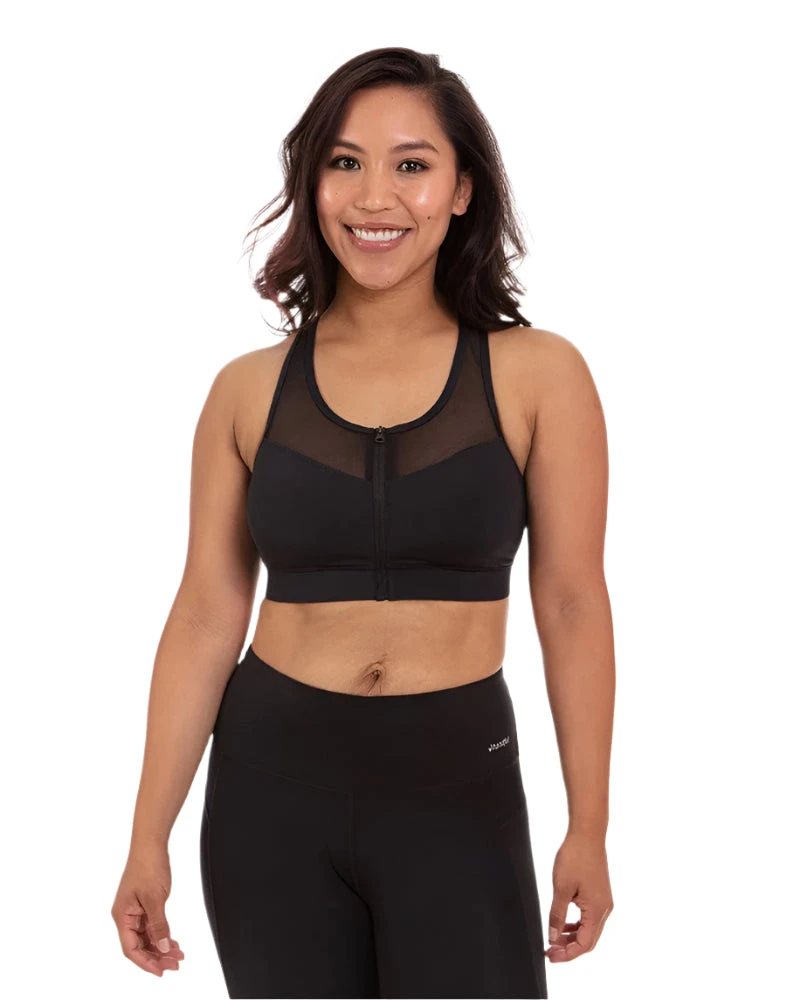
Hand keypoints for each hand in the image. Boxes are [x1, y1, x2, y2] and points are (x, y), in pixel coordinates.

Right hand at [110, 841, 184, 976]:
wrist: (151, 843)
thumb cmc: (148, 866)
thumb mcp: (155, 898)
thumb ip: (159, 925)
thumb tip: (163, 947)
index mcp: (122, 916)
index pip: (131, 949)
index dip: (145, 962)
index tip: (161, 971)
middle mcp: (126, 916)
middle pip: (139, 945)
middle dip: (157, 957)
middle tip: (175, 964)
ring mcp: (135, 910)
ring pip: (147, 937)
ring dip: (162, 947)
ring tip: (178, 956)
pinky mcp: (144, 905)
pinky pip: (151, 926)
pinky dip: (162, 935)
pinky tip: (174, 942)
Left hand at [546, 830, 612, 961]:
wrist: (587, 834)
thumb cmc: (575, 857)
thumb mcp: (561, 888)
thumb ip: (557, 915)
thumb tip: (553, 937)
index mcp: (597, 910)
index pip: (585, 944)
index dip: (568, 954)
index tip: (551, 956)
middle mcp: (604, 909)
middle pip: (589, 940)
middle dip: (569, 948)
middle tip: (550, 951)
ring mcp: (603, 901)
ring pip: (589, 929)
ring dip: (572, 936)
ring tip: (554, 939)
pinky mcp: (600, 894)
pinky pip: (589, 917)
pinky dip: (577, 924)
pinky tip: (564, 923)